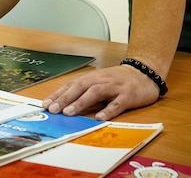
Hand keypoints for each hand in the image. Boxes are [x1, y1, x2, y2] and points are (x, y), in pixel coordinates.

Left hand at [42, 64, 159, 120]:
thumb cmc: (118, 80)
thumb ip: (86, 91)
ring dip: (81, 102)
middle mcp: (102, 80)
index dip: (59, 94)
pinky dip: (108, 110)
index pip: (72, 84)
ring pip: (96, 92)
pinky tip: (100, 117)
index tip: (46, 104)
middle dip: (65, 98)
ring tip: (69, 112)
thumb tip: (65, 104)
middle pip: (80, 87)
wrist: (144, 73)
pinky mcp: (128, 95)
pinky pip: (117, 103)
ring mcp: (115, 87)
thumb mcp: (100, 81)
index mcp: (93, 77)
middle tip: (53, 109)